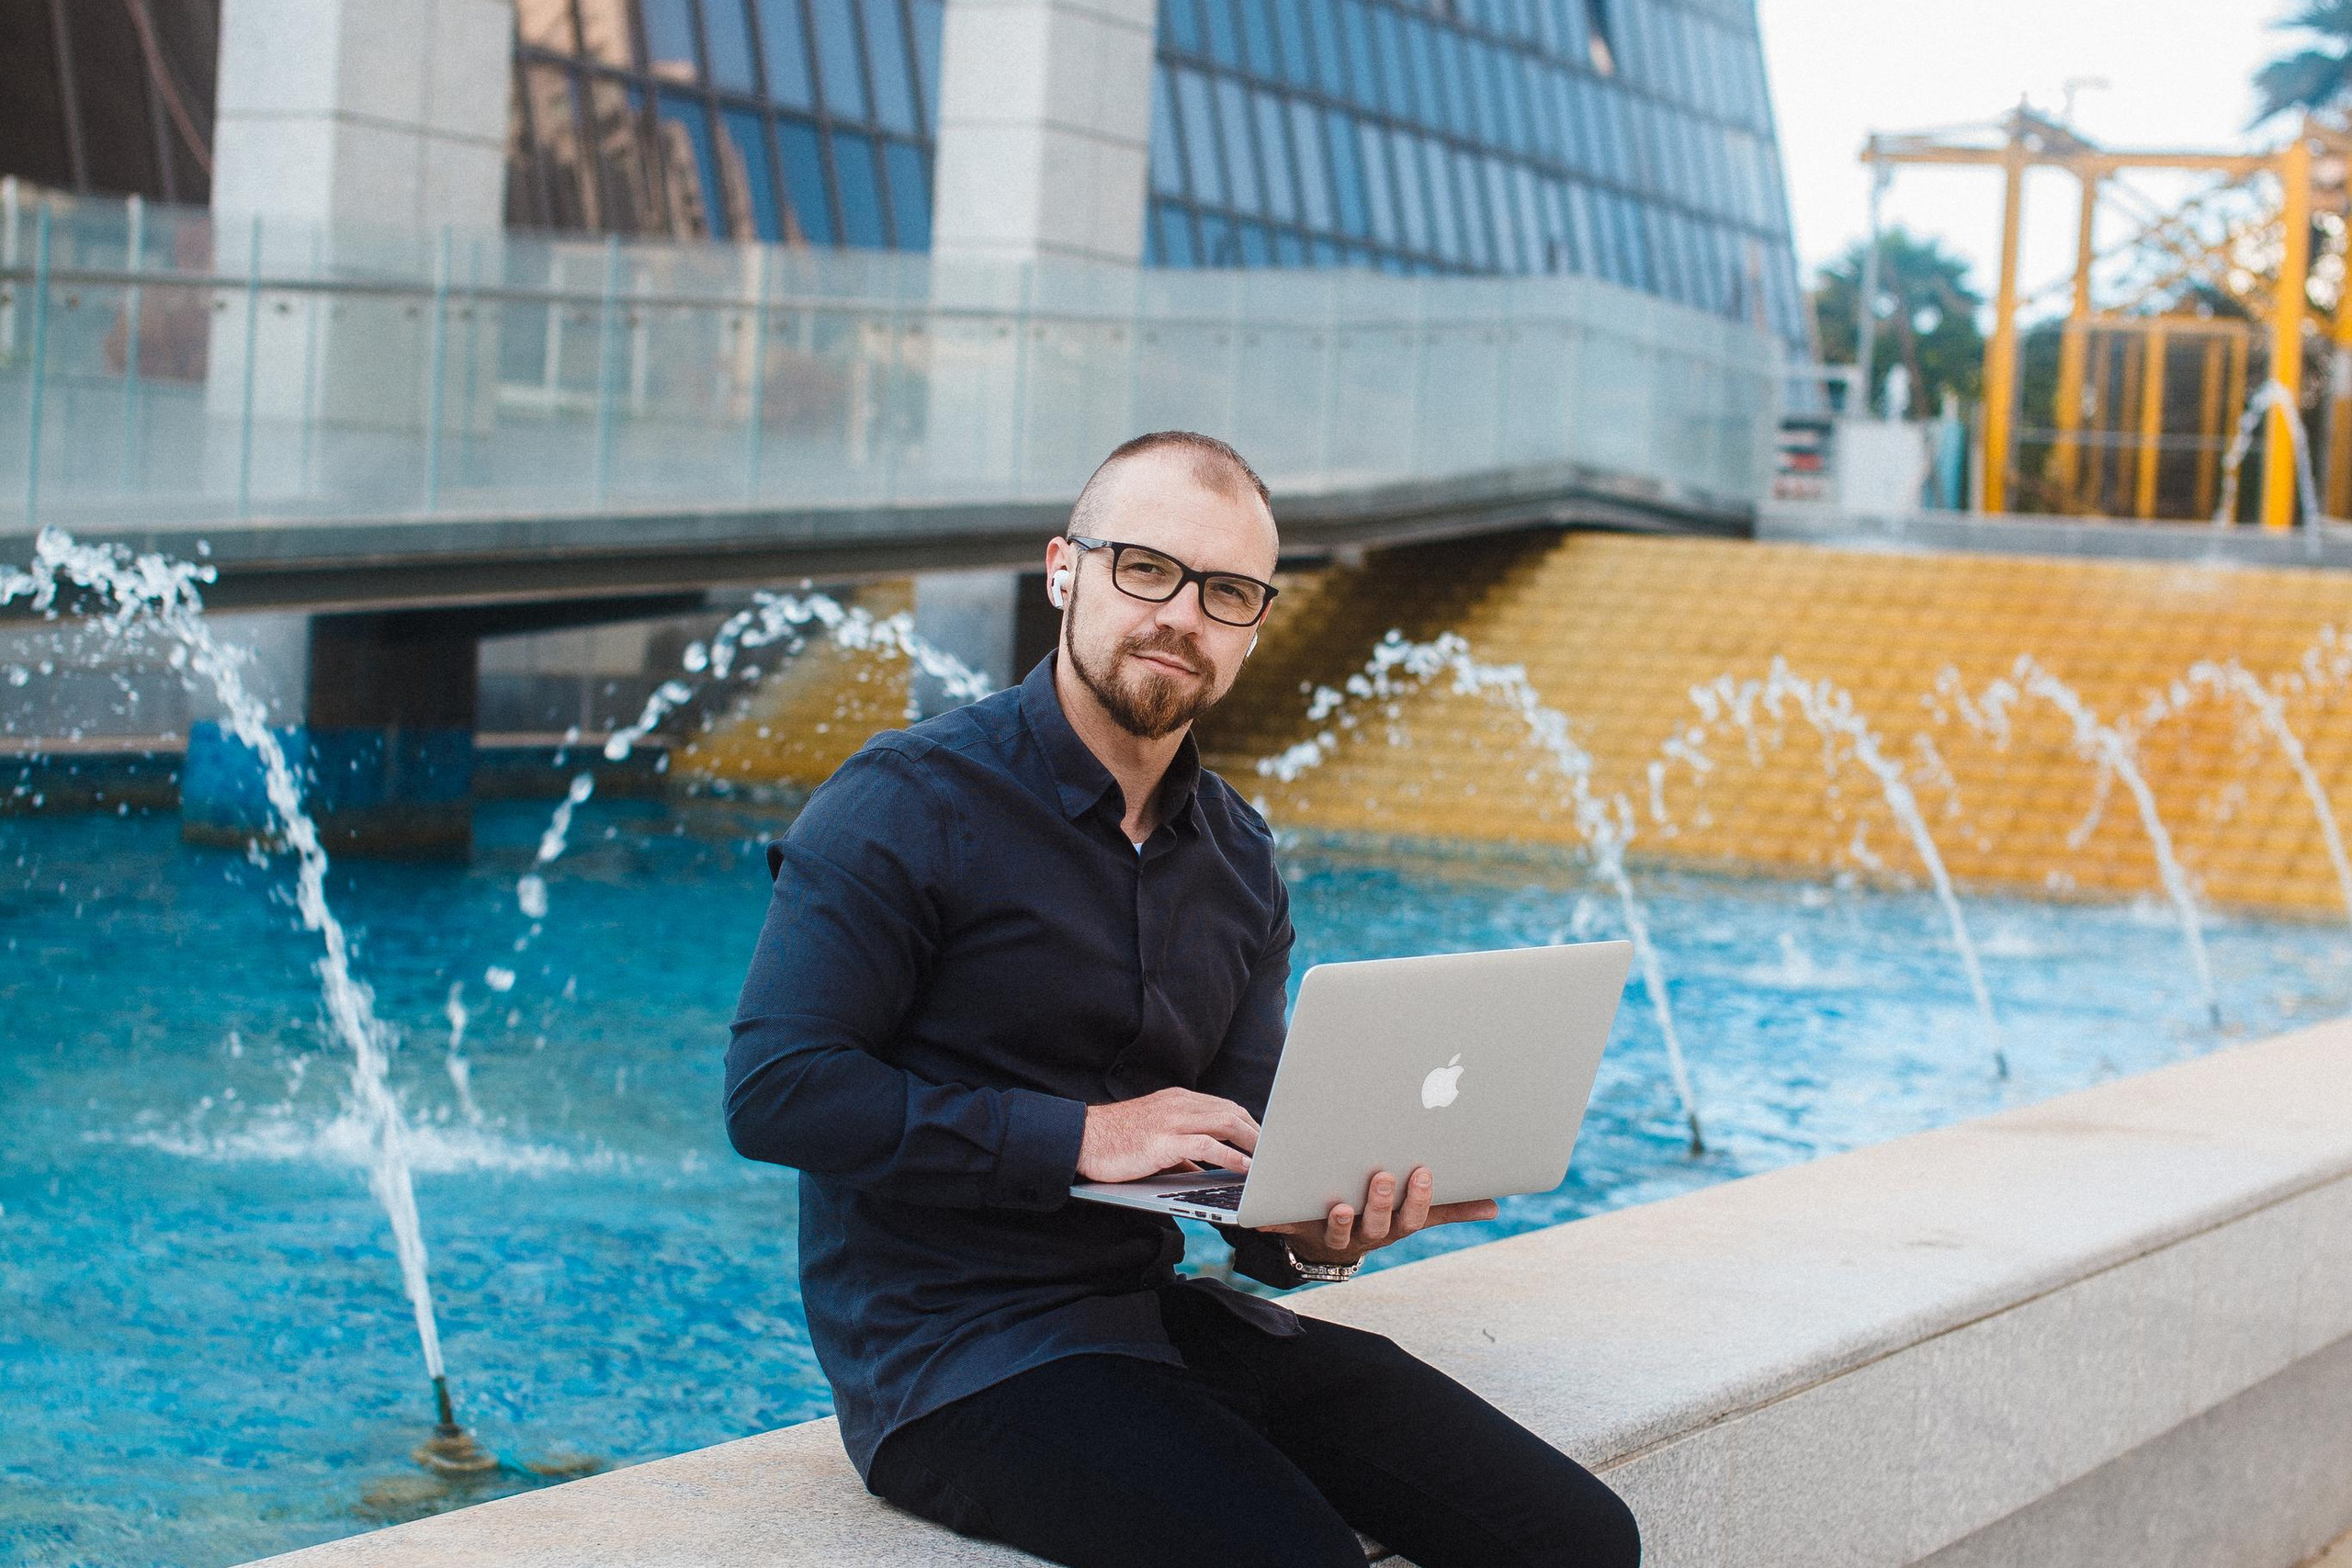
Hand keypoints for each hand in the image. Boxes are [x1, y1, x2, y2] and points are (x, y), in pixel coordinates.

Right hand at [1077, 1089, 1258, 1183]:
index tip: (1266, 1141)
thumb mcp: (1154, 1140)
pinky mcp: (1164, 1141)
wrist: (1082, 1139)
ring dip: (1253, 1142)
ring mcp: (1172, 1120)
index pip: (1225, 1107)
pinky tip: (1246, 1168)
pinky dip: (1232, 1156)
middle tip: (1276, 1154)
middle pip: (1232, 1112)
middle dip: (1258, 1133)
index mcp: (1177, 1100)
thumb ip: (1181, 1151)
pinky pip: (1208, 1146)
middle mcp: (1179, 1104)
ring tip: (1269, 1161)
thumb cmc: (1115, 1142)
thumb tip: (1202, 1169)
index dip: (1250, 1124)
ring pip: (1226, 1123)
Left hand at [1257, 1167, 1497, 1266]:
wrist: (1329, 1241)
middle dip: (1381, 1203)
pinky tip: (1261, 1217)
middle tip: (1383, 1176)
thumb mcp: (1414, 1213)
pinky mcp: (1299, 1229)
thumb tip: (1494, 1206)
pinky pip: (1286, 1228)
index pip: (1412, 1216)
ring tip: (1341, 1205)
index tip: (1421, 1172)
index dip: (1417, 1198)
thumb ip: (1450, 1208)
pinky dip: (1274, 1223)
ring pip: (1338, 1232)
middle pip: (1377, 1224)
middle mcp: (1366, 1233)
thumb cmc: (1379, 1217)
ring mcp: (1333, 1233)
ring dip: (1340, 1220)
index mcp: (1394, 1225)